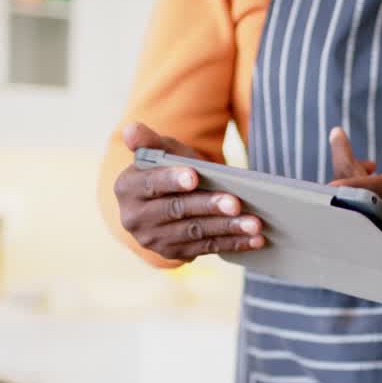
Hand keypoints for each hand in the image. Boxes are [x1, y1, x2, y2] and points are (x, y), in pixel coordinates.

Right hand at [113, 123, 264, 260]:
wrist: (167, 200)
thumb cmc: (167, 170)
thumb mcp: (160, 153)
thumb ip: (149, 141)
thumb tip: (130, 129)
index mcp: (127, 188)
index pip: (151, 184)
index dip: (172, 180)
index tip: (194, 177)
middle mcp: (134, 218)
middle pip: (177, 210)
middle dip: (208, 206)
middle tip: (236, 203)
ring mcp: (154, 240)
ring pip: (195, 232)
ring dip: (227, 228)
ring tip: (254, 224)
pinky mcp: (173, 253)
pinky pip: (206, 248)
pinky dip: (232, 243)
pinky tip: (254, 240)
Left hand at [329, 102, 381, 266]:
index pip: (373, 190)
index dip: (351, 182)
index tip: (334, 173)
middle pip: (350, 194)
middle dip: (342, 164)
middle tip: (341, 139)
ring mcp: (376, 229)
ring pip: (344, 204)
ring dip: (345, 178)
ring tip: (367, 165)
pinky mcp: (366, 236)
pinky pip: (344, 215)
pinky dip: (346, 194)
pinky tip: (363, 180)